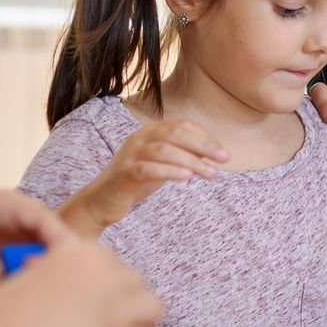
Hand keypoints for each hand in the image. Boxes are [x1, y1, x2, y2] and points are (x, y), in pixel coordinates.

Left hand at [0, 191, 78, 281]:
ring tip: (56, 289)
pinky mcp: (13, 245)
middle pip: (51, 232)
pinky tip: (39, 289)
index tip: (69, 263)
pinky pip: (33, 256)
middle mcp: (17, 213)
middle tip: (70, 281)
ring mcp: (16, 229)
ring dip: (48, 263)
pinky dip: (36, 270)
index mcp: (6, 204)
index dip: (59, 239)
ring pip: (44, 246)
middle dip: (60, 254)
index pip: (43, 218)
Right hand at [0, 236, 161, 326]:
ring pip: (154, 306)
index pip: (109, 260)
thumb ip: (45, 273)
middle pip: (135, 280)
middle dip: (125, 298)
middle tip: (110, 318)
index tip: (94, 295)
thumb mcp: (23, 279)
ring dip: (142, 319)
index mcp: (80, 253)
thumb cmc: (4, 316)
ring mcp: (116, 306)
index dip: (104, 280)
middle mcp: (105, 274)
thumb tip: (43, 274)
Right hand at [61, 119, 227, 235]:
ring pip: (164, 150)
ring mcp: (130, 155)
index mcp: (149, 132)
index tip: (223, 152)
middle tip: (224, 159)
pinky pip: (148, 169)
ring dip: (192, 161)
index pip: (181, 125)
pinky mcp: (124, 174)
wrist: (102, 201)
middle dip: (203, 145)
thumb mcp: (163, 164)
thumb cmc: (136, 181)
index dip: (205, 136)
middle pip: (175, 133)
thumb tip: (213, 151)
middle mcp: (139, 138)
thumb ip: (183, 154)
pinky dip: (169, 171)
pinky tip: (187, 177)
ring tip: (211, 174)